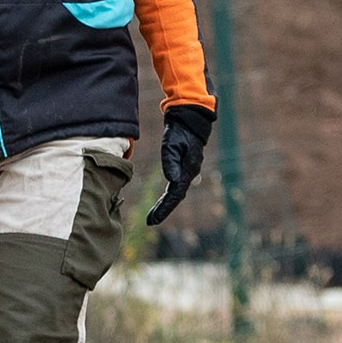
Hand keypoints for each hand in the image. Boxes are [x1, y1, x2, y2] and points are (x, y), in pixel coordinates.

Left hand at [146, 104, 215, 227]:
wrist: (190, 120)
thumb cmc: (179, 131)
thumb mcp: (172, 144)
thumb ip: (171, 162)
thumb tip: (172, 180)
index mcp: (188, 169)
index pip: (175, 194)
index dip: (164, 208)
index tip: (153, 219)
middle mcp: (190, 173)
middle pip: (176, 197)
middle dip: (163, 210)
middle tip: (150, 222)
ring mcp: (188, 171)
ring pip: (177, 193)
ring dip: (166, 205)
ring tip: (153, 216)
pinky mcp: (184, 168)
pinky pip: (176, 186)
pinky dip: (169, 196)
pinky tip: (163, 202)